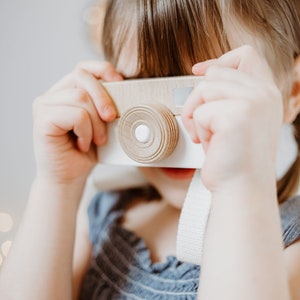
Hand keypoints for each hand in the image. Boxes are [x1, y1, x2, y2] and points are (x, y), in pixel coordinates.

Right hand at [33, 61, 122, 184]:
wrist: (70, 177)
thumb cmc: (87, 151)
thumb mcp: (101, 123)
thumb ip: (105, 104)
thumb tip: (125, 88)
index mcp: (66, 92)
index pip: (83, 67)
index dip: (103, 69)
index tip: (121, 83)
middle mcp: (52, 95)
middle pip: (82, 77)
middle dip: (104, 98)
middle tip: (112, 119)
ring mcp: (44, 106)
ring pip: (81, 98)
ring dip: (96, 124)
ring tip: (96, 140)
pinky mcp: (42, 120)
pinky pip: (76, 115)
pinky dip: (86, 132)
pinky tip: (83, 144)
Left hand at [182, 45, 282, 191]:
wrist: (242, 188)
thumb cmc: (236, 159)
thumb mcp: (239, 120)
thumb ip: (230, 94)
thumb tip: (204, 72)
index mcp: (266, 93)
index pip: (245, 56)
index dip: (219, 60)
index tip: (198, 70)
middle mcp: (264, 94)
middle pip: (215, 73)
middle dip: (198, 99)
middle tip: (200, 124)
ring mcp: (252, 103)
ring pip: (204, 89)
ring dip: (196, 115)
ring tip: (207, 136)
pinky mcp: (236, 116)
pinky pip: (200, 112)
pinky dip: (198, 130)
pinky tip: (210, 144)